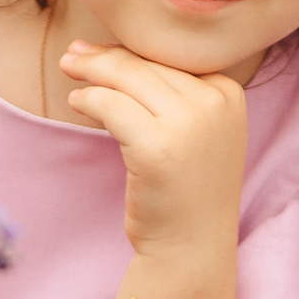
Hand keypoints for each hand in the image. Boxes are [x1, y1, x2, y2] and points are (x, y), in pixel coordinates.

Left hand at [56, 42, 247, 261]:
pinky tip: (76, 102)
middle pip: (148, 64)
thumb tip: (111, 52)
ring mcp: (190, 124)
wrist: (192, 247)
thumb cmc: (186, 190)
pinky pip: (111, 106)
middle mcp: (215, 103)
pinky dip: (89, 99)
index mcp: (229, 93)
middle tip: (73, 55)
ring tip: (69, 71)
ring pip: (127, 78)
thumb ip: (170, 94)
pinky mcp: (157, 147)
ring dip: (91, 72)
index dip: (131, 52)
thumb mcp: (193, 132)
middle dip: (105, 56)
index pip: (171, 59)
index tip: (100, 51)